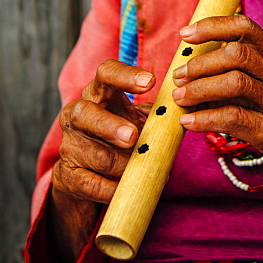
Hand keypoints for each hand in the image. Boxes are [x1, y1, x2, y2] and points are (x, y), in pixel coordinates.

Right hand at [48, 60, 153, 262]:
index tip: (151, 82)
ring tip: (141, 168)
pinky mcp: (67, 176)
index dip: (125, 75)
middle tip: (133, 136)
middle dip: (110, 125)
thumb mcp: (141, 121)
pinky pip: (90, 183)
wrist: (89, 179)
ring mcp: (70, 146)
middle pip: (86, 113)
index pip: (106, 73)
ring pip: (93, 154)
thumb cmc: (122, 142)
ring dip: (121, 164)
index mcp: (98, 95)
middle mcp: (77, 115)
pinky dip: (111, 188)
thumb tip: (195, 103)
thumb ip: (163, 112)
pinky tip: (125, 187)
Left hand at [172, 16, 262, 192]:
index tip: (185, 35)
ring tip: (180, 98)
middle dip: (200, 62)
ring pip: (233, 82)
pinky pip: (233, 118)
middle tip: (178, 75)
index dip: (212, 26)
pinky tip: (189, 123)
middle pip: (235, 53)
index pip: (245, 27)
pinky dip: (204, 118)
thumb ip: (246, 72)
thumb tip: (197, 68)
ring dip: (199, 89)